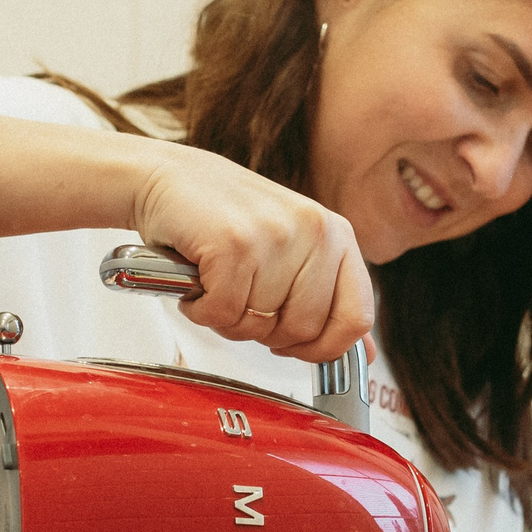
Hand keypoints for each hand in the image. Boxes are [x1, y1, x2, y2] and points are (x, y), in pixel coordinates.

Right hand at [129, 148, 373, 362]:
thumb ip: (328, 300)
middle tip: (239, 301)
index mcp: (337, 235)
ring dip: (226, 319)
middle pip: (302, 330)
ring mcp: (275, 236)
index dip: (323, 348)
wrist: (167, 177)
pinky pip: (222, 313)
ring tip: (215, 283)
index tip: (292, 344)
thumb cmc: (226, 219)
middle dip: (263, 331)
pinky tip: (196, 282)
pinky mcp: (233, 244)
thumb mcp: (292, 250)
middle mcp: (315, 232)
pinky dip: (200, 310)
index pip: (356, 319)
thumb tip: (365, 354)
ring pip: (258, 326)